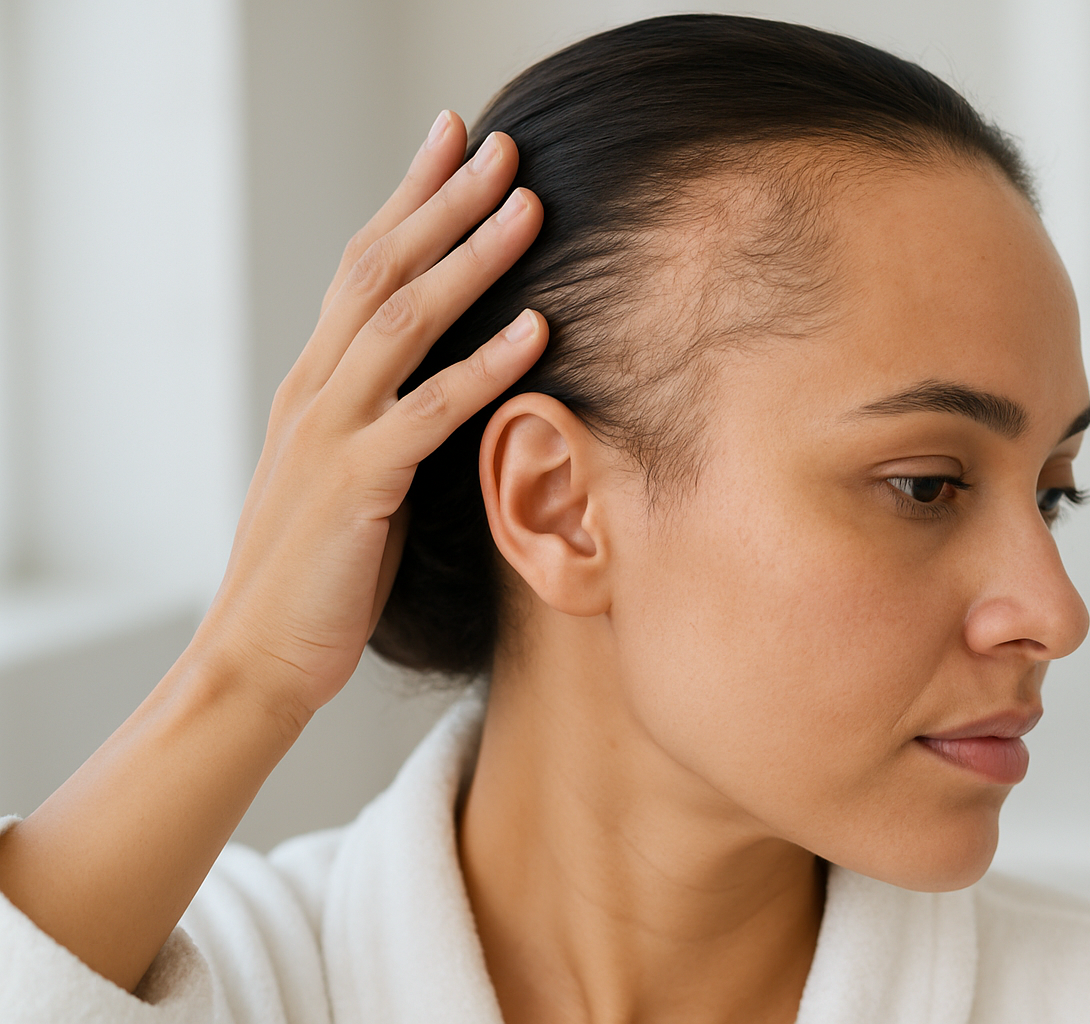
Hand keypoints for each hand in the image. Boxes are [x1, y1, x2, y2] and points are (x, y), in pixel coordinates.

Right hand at [0, 111, 546, 994]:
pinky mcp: (355, 487)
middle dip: (443, 200)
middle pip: (382, 269)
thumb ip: (384, 416)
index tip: (456, 139)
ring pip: (403, 322)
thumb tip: (443, 377)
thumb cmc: (316, 571)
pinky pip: (428, 412)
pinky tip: (537, 329)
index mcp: (314, 382)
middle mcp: (315, 390)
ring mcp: (329, 434)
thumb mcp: (348, 473)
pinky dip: (485, 366)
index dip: (410, 196)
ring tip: (529, 207)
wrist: (256, 659)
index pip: (364, 264)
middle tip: (503, 143)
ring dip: (470, 258)